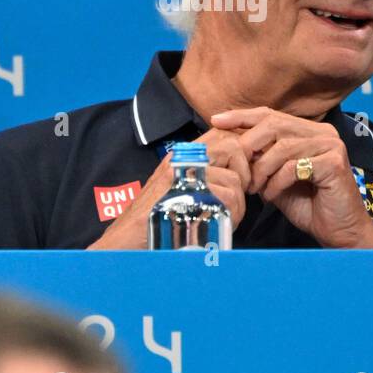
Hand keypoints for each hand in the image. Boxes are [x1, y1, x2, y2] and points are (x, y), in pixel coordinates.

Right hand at [87, 128, 249, 249]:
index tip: (245, 178)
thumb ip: (205, 178)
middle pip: (233, 145)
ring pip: (234, 178)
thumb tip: (240, 177)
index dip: (243, 153)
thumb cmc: (156, 220)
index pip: (224, 134)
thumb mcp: (181, 191)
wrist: (126, 239)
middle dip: (247, 172)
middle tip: (243, 195)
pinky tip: (223, 225)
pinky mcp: (183, 192)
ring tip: (229, 217)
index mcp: (183, 155)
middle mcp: (181, 158)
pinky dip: (232, 214)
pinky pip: (226, 197)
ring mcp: (181, 173)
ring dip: (240, 202)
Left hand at [210, 107, 372, 249]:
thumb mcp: (276, 178)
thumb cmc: (308, 205)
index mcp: (309, 131)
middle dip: (248, 145)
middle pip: (275, 124)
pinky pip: (294, 166)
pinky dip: (277, 182)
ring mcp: (331, 145)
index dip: (242, 116)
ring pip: (283, 146)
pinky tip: (271, 195)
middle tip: (237, 168)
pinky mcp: (335, 162)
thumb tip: (230, 146)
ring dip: (262, 169)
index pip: (271, 114)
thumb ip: (260, 160)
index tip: (216, 121)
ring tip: (254, 188)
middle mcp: (323, 132)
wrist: (339, 232)